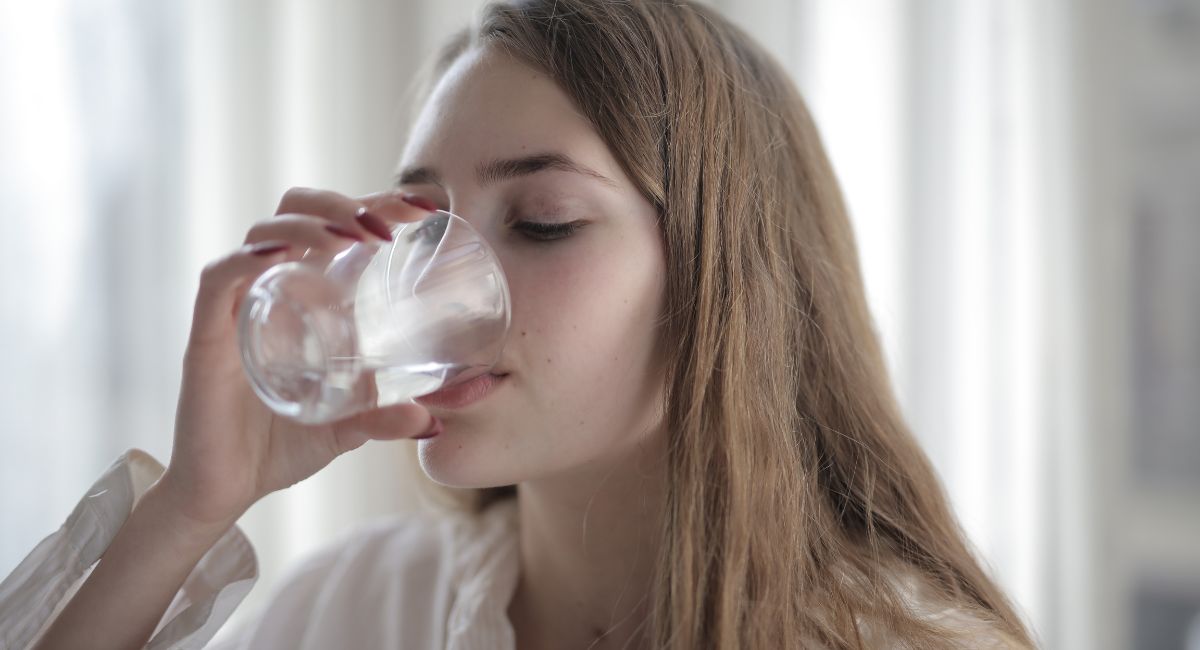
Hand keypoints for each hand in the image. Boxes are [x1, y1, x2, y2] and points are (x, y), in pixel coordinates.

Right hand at [159, 188, 438, 526]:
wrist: (223, 492)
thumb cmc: (279, 447)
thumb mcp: (346, 429)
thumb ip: (384, 419)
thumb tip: (431, 421)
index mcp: (303, 295)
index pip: (335, 226)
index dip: (375, 204)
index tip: (423, 208)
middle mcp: (269, 289)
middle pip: (296, 211)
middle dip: (342, 203)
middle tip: (387, 225)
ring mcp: (236, 307)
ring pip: (263, 233)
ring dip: (309, 223)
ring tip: (351, 237)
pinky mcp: (206, 334)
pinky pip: (219, 278)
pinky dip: (247, 258)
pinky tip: (281, 255)